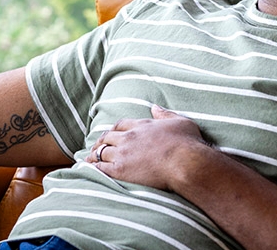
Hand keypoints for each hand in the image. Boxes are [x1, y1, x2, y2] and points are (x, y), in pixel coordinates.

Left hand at [85, 105, 213, 190]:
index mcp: (142, 125)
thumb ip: (165, 114)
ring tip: (90, 158)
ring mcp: (123, 154)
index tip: (112, 133)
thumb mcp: (180, 121)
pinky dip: (94, 167)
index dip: (114, 129)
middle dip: (101, 141)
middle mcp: (129, 137)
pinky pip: (101, 167)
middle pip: (108, 137)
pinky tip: (90, 169)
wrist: (185, 162)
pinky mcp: (121, 170)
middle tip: (96, 146)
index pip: (121, 124)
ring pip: (101, 151)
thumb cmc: (187, 143)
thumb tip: (155, 107)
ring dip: (95, 154)